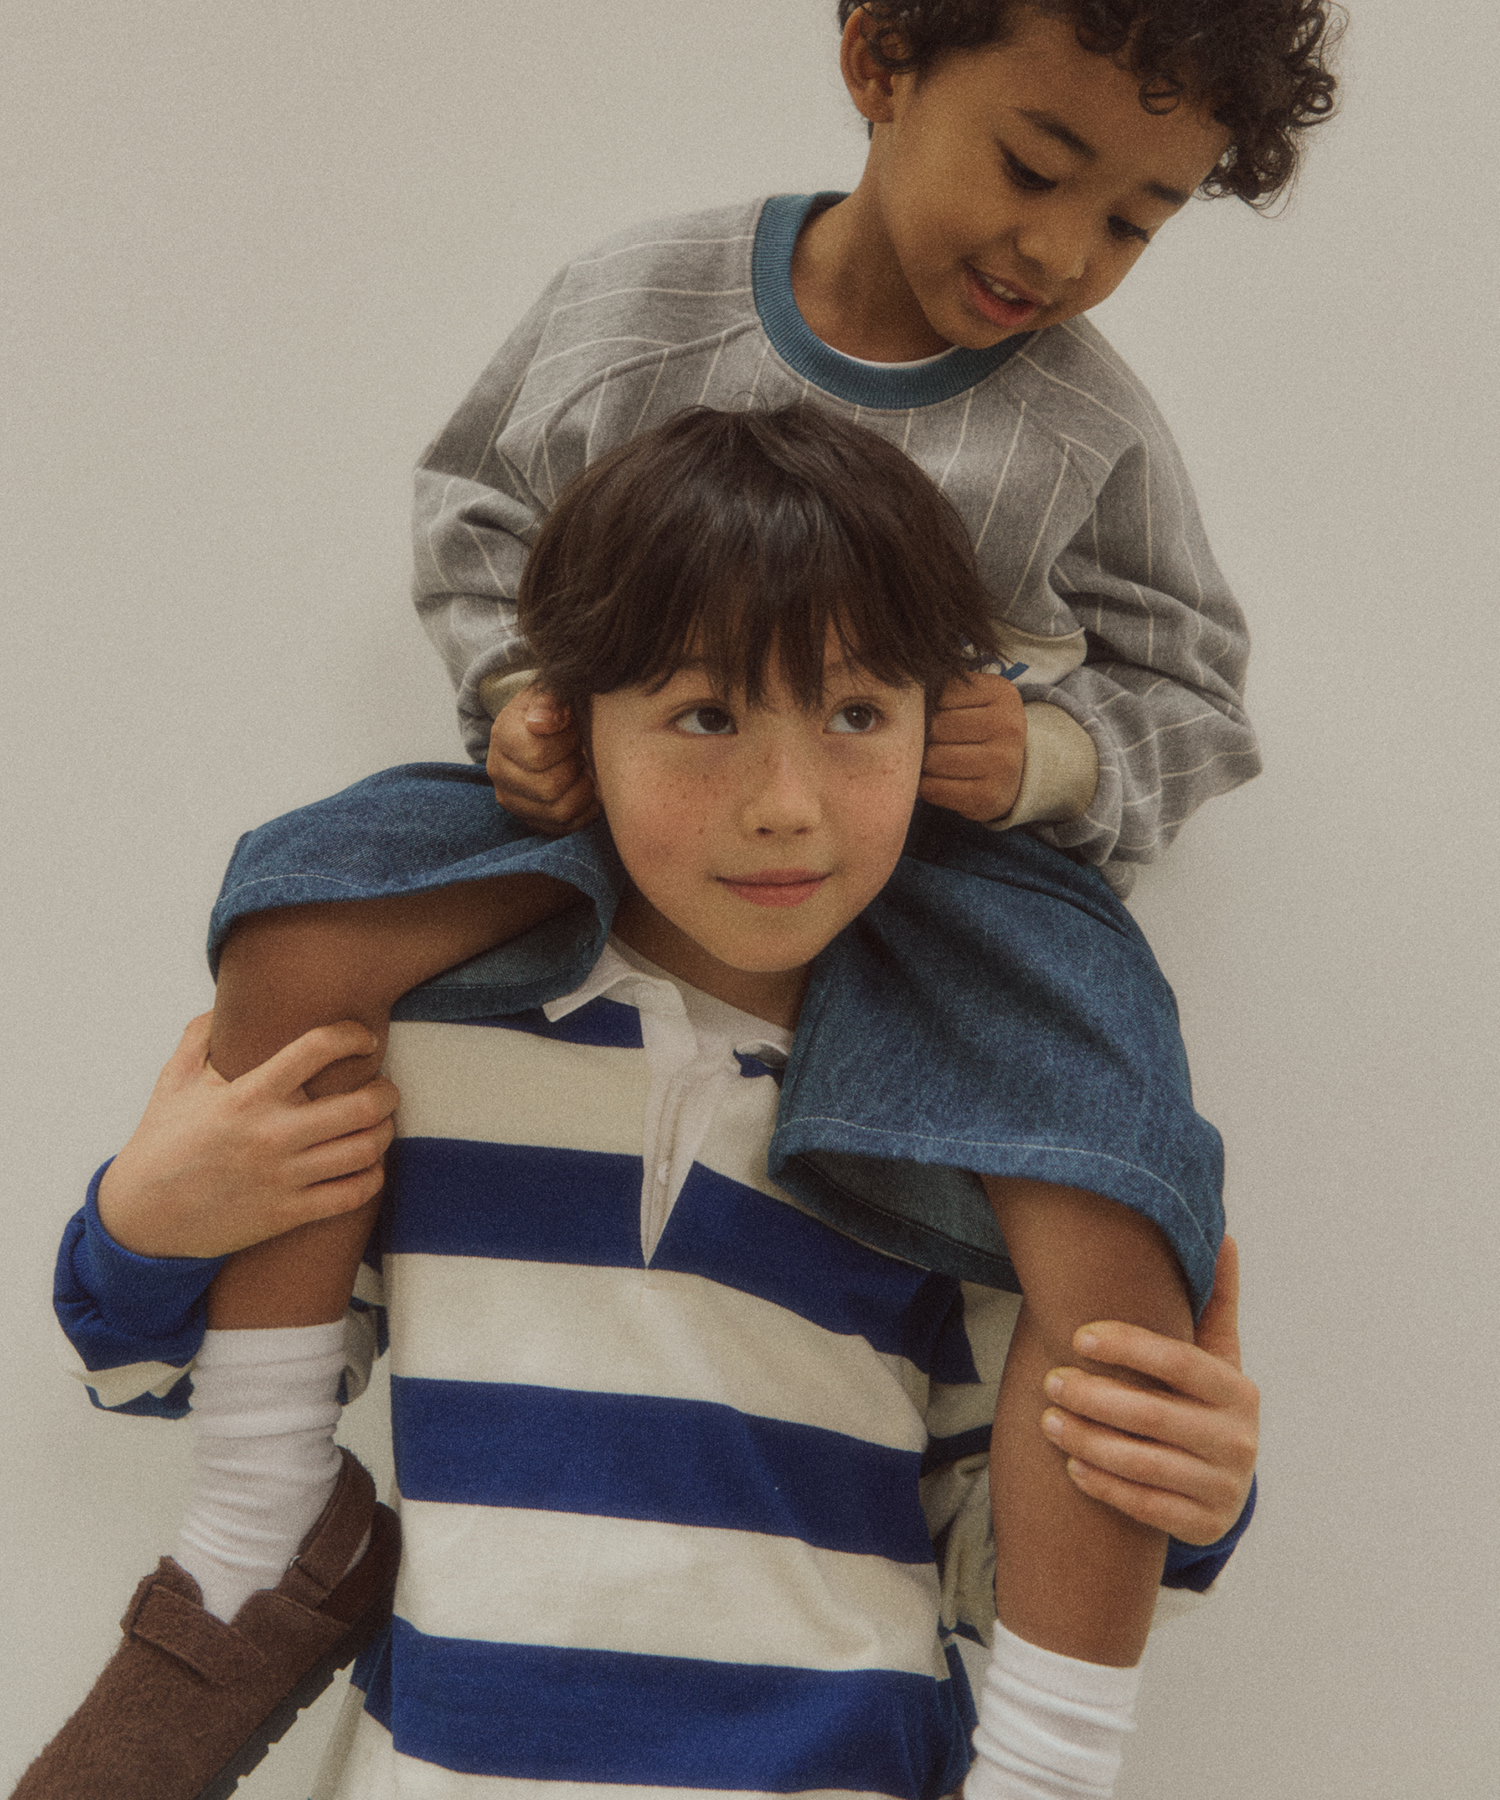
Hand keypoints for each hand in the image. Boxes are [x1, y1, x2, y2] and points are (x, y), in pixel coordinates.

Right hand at [96, 1014, 399, 1260]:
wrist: (142, 1217)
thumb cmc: (161, 1142)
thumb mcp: (173, 1082)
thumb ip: (200, 1035)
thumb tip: (226, 1002)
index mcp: (247, 1095)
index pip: (316, 1049)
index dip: (351, 1035)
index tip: (363, 1038)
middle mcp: (271, 1134)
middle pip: (362, 1105)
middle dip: (387, 1091)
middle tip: (385, 1087)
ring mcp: (283, 1177)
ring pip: (366, 1150)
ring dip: (385, 1131)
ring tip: (380, 1123)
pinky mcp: (287, 1214)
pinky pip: (353, 1194)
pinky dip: (372, 1176)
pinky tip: (367, 1164)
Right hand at [486, 683, 599, 833]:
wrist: (546, 726)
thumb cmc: (555, 708)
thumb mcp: (553, 692)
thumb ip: (550, 701)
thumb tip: (543, 724)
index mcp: (502, 736)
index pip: (537, 755)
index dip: (567, 743)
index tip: (573, 730)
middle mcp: (499, 771)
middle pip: (549, 788)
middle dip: (576, 768)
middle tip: (581, 751)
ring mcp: (511, 799)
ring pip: (559, 812)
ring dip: (583, 791)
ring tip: (583, 769)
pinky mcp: (529, 819)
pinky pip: (564, 827)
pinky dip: (584, 810)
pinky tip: (585, 788)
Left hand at [918, 671, 1026, 821]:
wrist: (1011, 774)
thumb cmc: (979, 730)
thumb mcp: (972, 699)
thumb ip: (941, 690)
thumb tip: (895, 695)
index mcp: (1001, 694)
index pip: (940, 694)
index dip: (926, 707)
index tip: (929, 715)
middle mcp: (1007, 727)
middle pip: (936, 726)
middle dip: (921, 735)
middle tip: (921, 741)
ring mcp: (1001, 763)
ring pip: (932, 758)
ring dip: (920, 762)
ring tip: (926, 760)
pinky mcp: (988, 795)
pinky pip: (934, 788)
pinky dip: (925, 785)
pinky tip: (933, 780)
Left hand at [1038, 1236, 1258, 1544]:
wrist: (1224, 1481)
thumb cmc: (1204, 1401)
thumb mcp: (1217, 1356)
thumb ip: (1215, 1302)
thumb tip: (1223, 1236)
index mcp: (1238, 1390)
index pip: (1179, 1362)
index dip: (1128, 1347)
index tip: (1077, 1336)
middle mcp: (1238, 1440)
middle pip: (1155, 1415)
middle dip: (1095, 1396)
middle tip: (1049, 1380)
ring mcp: (1223, 1486)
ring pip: (1145, 1464)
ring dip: (1088, 1441)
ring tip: (1047, 1420)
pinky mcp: (1204, 1524)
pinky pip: (1146, 1507)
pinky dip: (1104, 1486)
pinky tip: (1071, 1466)